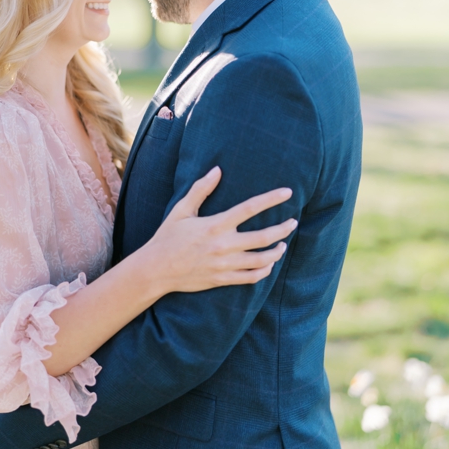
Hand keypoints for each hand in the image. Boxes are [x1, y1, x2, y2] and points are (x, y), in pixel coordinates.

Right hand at [140, 166, 296, 294]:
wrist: (155, 269)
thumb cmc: (167, 237)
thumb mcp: (181, 210)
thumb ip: (200, 189)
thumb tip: (217, 170)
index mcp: (214, 225)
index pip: (250, 208)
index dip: (271, 199)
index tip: (288, 193)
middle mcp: (223, 244)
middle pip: (264, 236)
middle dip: (284, 229)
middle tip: (293, 223)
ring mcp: (225, 264)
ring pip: (263, 259)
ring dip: (277, 251)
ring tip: (283, 245)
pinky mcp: (223, 279)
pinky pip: (252, 277)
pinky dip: (265, 270)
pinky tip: (269, 264)